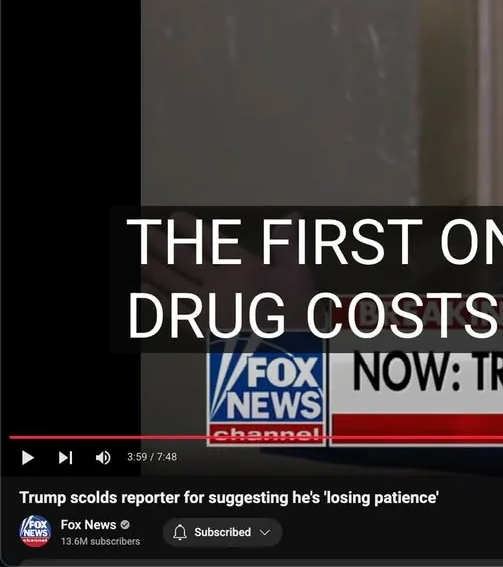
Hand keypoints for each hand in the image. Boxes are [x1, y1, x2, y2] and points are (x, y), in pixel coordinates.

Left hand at [140, 213, 314, 329]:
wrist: (285, 353)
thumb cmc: (294, 311)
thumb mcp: (298, 272)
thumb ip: (288, 242)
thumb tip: (291, 216)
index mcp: (240, 265)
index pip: (208, 240)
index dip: (189, 228)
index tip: (175, 218)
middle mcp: (216, 281)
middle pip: (182, 258)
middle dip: (161, 243)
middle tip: (143, 231)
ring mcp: (204, 304)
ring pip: (171, 280)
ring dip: (151, 266)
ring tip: (136, 255)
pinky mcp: (199, 326)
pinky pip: (172, 308)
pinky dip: (157, 296)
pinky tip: (145, 287)